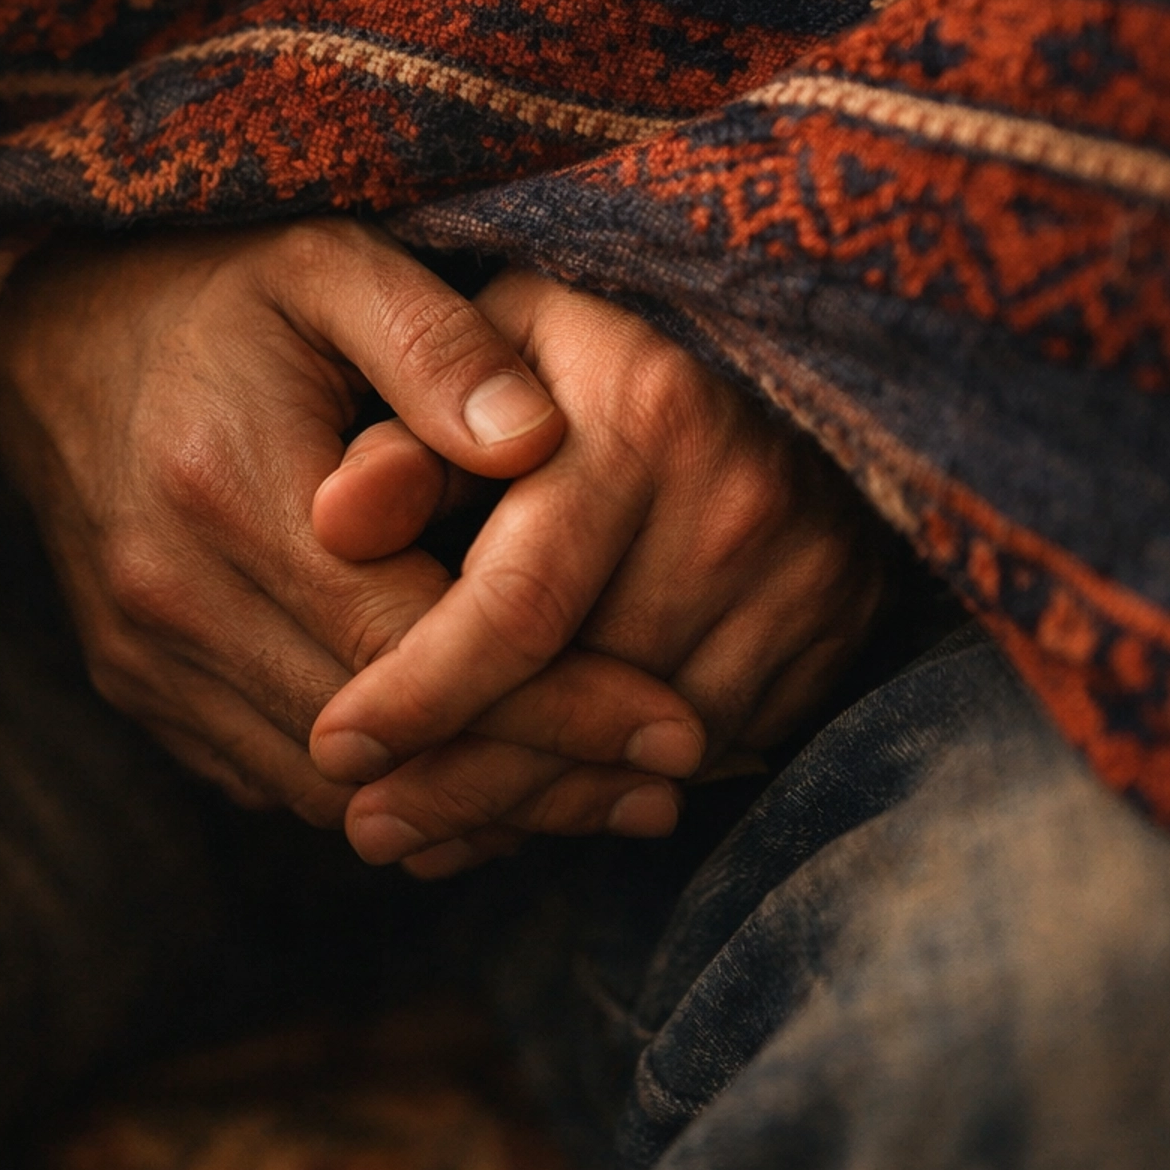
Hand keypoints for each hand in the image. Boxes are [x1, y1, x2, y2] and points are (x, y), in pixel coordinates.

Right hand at [0, 220, 702, 833]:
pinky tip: (490, 775)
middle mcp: (169, 596)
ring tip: (605, 791)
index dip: (552, 699)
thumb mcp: (335, 263)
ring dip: (469, 804)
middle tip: (666, 778)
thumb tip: (540, 443)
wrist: (54, 326)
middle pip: (380, 748)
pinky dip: (387, 793)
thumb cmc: (224, 283)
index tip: (671, 720)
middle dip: (535, 776)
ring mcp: (140, 658)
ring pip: (329, 792)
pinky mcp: (136, 688)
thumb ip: (438, 344)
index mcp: (226, 487)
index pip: (415, 650)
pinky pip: (275, 780)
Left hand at [310, 272, 889, 864]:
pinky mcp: (838, 626)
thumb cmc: (596, 343)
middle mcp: (739, 505)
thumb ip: (411, 436)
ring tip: (429, 831)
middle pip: (583, 695)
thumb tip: (331, 523)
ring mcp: (804, 575)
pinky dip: (624, 786)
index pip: (519, 603)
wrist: (783, 338)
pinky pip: (720, 747)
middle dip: (462, 779)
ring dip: (537, 804)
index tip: (332, 745)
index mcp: (645, 416)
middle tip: (364, 826)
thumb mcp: (494, 345)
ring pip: (652, 747)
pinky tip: (540, 799)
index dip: (419, 691)